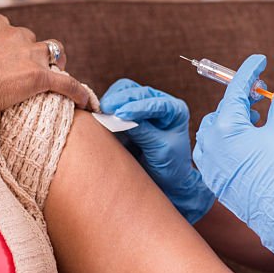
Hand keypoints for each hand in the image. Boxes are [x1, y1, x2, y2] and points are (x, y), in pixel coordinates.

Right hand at [0, 6, 91, 118]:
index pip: (3, 26)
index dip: (0, 39)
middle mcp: (15, 35)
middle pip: (28, 38)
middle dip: (26, 50)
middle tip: (18, 68)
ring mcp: (29, 55)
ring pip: (52, 51)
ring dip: (54, 60)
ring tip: (55, 71)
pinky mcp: (40, 77)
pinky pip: (67, 83)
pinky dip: (78, 92)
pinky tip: (86, 102)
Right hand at [101, 79, 214, 223]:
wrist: (166, 181)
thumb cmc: (170, 166)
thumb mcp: (160, 150)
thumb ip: (144, 132)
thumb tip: (120, 117)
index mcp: (175, 110)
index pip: (156, 103)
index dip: (137, 107)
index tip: (120, 115)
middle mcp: (159, 103)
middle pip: (136, 92)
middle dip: (120, 100)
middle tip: (104, 110)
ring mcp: (142, 106)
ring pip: (123, 92)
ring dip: (111, 101)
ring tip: (100, 113)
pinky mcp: (128, 113)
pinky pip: (114, 103)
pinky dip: (106, 107)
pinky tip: (98, 115)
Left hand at [193, 55, 273, 272]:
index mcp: (225, 126)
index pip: (236, 89)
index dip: (250, 71)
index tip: (260, 60)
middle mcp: (210, 141)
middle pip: (226, 108)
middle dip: (246, 98)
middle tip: (265, 94)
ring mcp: (208, 160)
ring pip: (218, 127)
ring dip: (237, 118)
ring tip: (259, 119)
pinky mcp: (212, 176)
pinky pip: (214, 147)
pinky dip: (229, 138)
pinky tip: (248, 140)